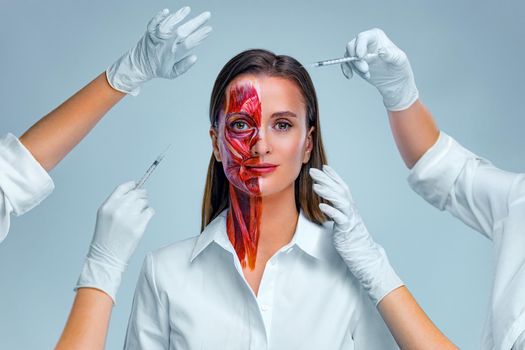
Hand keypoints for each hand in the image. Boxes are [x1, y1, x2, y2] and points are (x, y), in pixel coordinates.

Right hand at [76, 181, 154, 303]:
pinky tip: (143, 219)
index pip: (122, 188)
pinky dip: (149, 213)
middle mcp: (118, 210)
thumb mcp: (105, 216)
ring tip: (138, 214)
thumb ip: (116, 204)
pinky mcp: (139, 226)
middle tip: (142, 200)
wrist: (106, 257)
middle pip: (136, 193)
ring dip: (144, 206)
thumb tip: (133, 192)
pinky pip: (150, 211)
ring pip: (144, 202)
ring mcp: (129, 218)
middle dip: (141, 195)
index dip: (131, 185)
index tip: (136, 184)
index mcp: (107, 206)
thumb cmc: (106, 238)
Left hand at [106, 6, 211, 94]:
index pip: (189, 43)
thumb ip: (184, 66)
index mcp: (172, 54)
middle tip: (207, 15)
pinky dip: (159, 16)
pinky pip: (154, 22)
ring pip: (169, 24)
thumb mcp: (173, 73)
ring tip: (188, 9)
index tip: (209, 29)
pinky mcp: (150, 31)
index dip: (200, 36)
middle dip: (196, 22)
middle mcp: (165, 44)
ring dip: (179, 16)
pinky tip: (167, 11)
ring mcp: (157, 37)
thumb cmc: (158, 68)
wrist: (139, 65)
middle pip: (182, 31)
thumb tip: (195, 57)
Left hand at [309, 165, 402, 304]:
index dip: (333, 176)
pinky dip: (331, 211)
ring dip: (328, 192)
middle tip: (313, 171)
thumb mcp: (343, 221)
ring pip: (340, 201)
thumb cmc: (352, 239)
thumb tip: (328, 204)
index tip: (323, 167)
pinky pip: (339, 218)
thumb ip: (338, 211)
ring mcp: (350, 218)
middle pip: (339, 190)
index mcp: (349, 207)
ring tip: (315, 186)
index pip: (341, 187)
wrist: (364, 254)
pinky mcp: (347, 229)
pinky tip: (322, 206)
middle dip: (326, 179)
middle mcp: (351, 210)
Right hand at [341, 28, 417, 110]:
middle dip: (356, 59)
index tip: (360, 57)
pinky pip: (345, 63)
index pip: (363, 37)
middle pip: (352, 46)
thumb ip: (391, 55)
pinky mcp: (355, 63)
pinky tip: (350, 76)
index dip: (359, 46)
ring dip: (355, 67)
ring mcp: (359, 52)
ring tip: (367, 75)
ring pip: (348, 56)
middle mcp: (366, 42)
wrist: (394, 82)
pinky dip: (346, 69)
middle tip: (365, 70)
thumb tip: (381, 51)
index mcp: (376, 36)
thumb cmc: (399, 68)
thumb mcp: (399, 60)